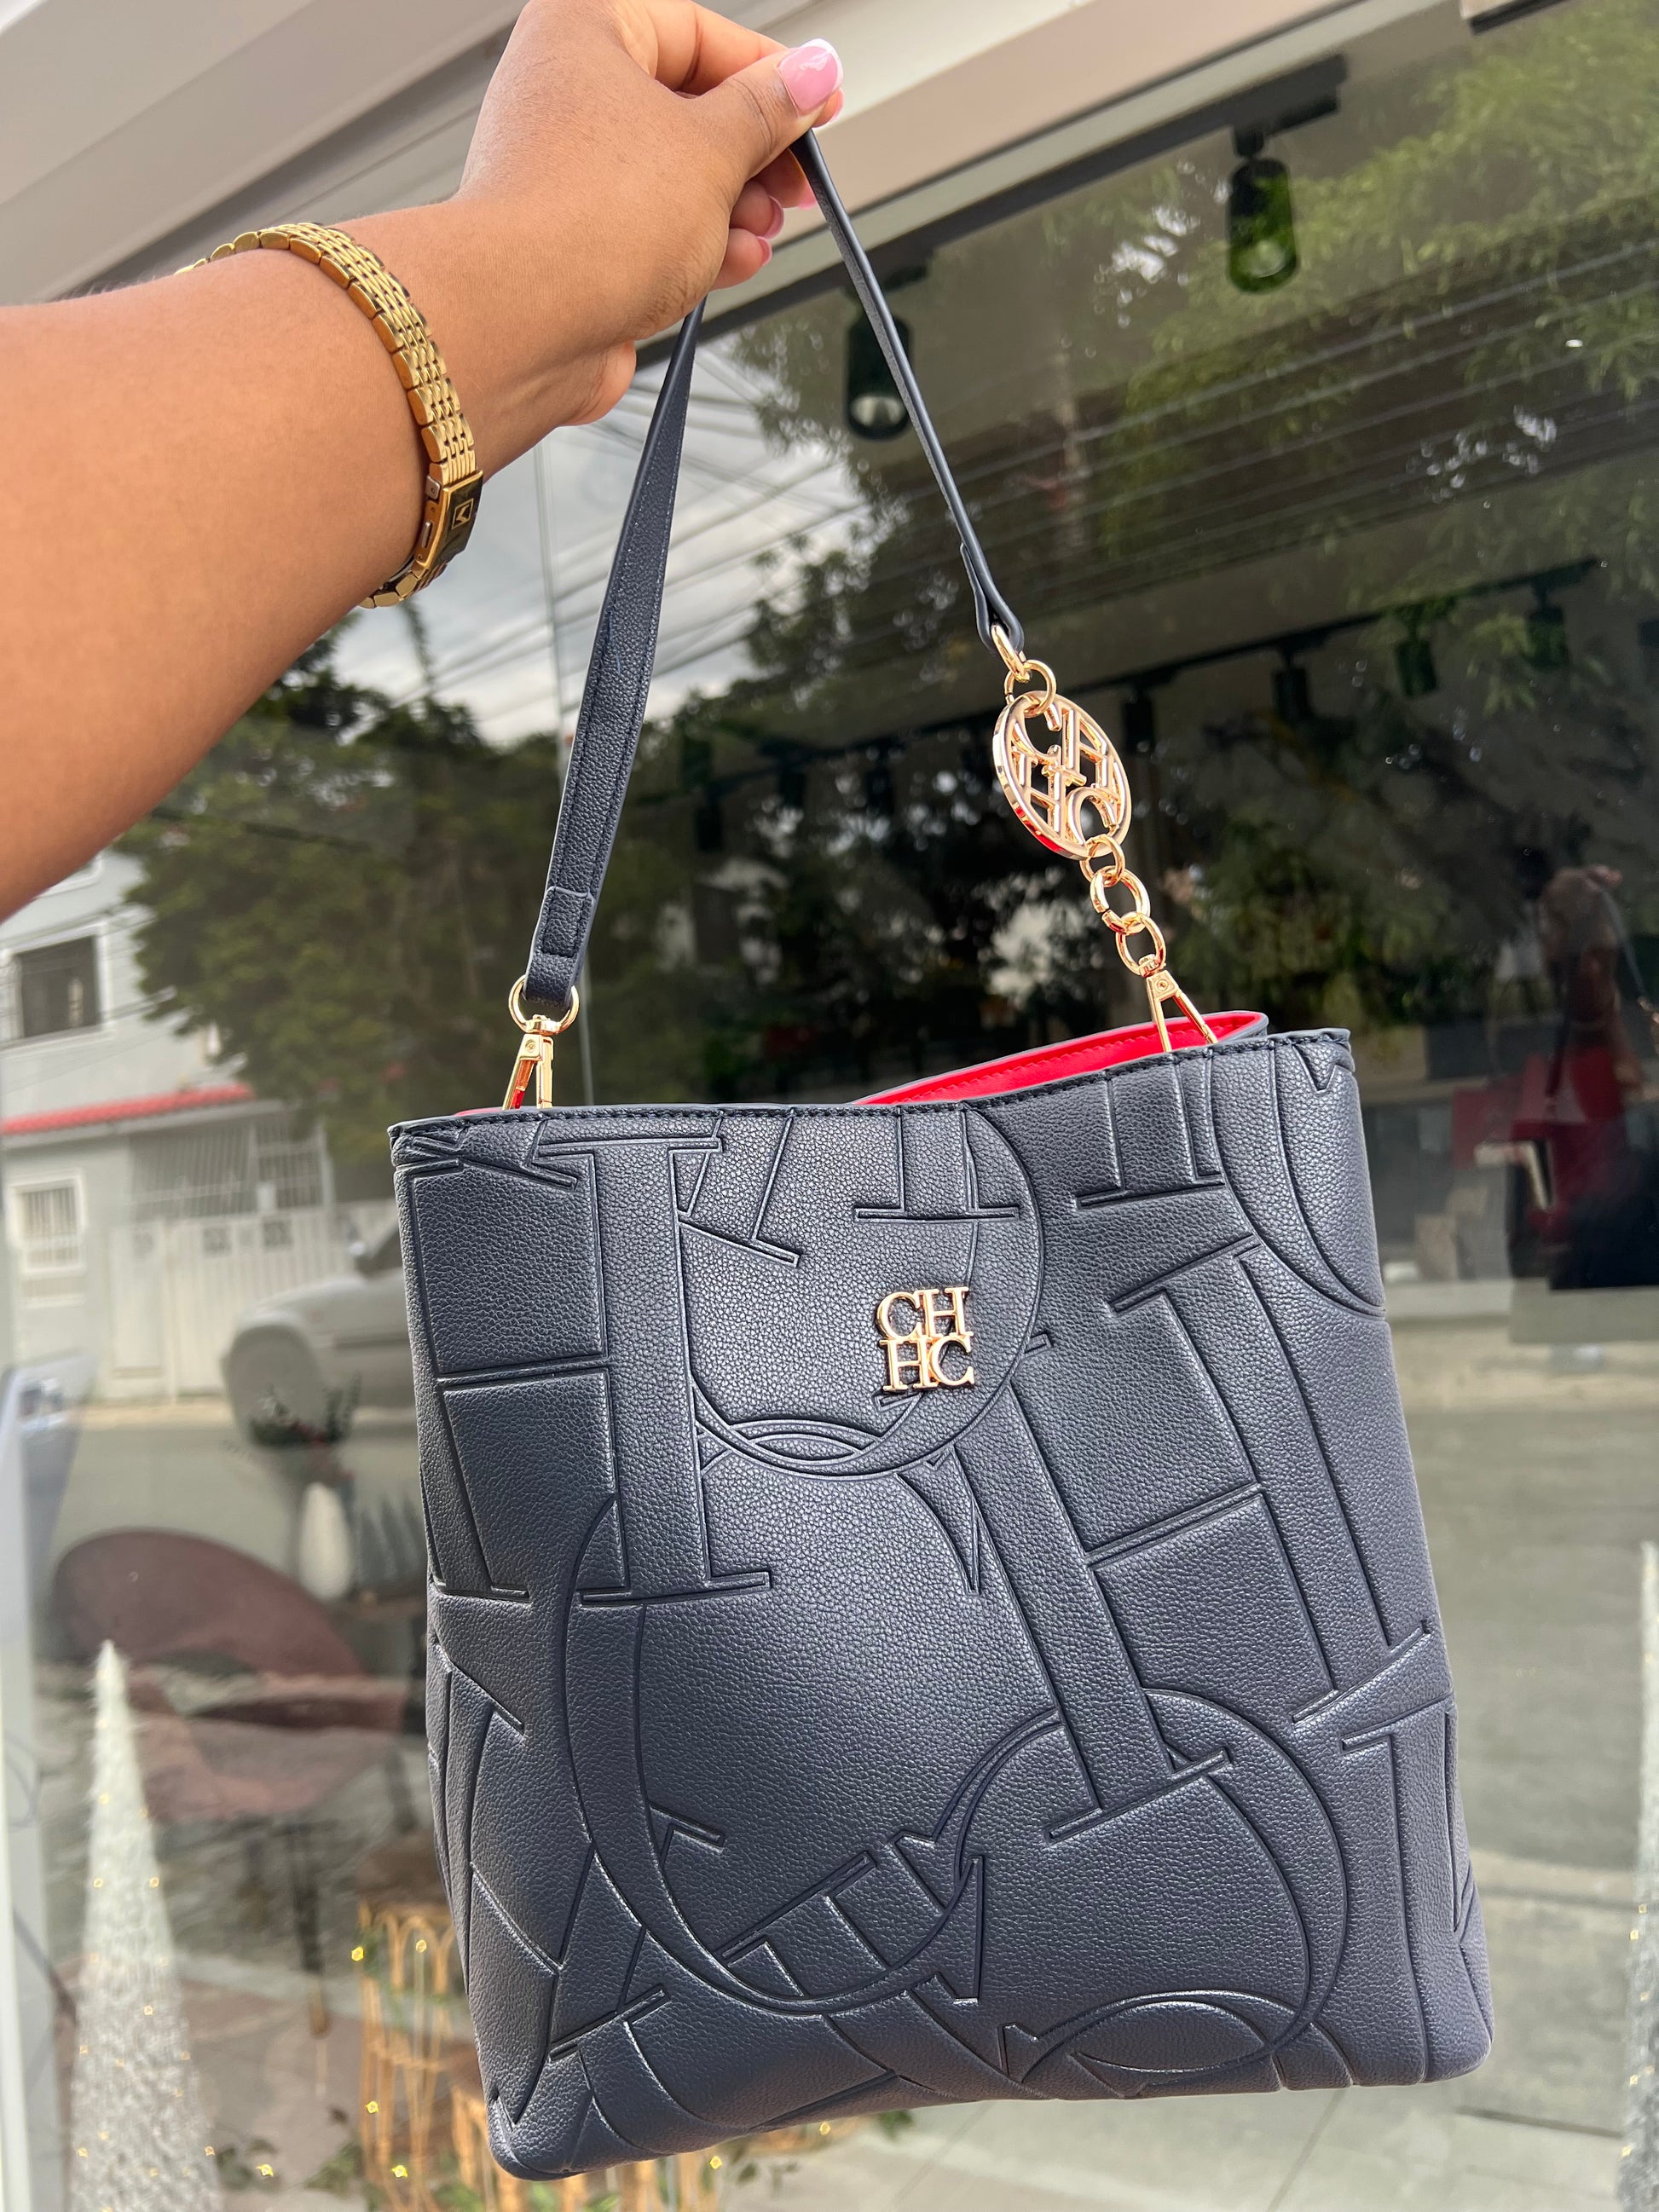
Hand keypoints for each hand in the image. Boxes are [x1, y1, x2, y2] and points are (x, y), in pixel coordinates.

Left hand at [354, 0, 843, 472]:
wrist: (521, 322)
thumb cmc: (590, 218)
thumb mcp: (713, 148)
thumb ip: (770, 109)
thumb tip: (811, 74)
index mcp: (584, 32)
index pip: (697, 32)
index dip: (769, 72)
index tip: (818, 104)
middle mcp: (564, 95)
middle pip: (688, 109)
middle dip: (751, 155)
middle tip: (794, 181)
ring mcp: (565, 174)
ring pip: (673, 179)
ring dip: (731, 209)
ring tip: (760, 229)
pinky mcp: (573, 244)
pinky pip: (649, 232)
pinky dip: (697, 248)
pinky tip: (731, 261)